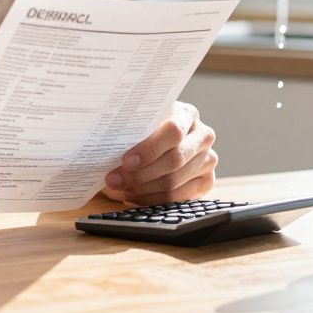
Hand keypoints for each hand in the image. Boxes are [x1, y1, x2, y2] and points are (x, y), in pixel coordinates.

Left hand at [101, 102, 216, 205]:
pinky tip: (132, 195)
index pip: (173, 131)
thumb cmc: (145, 128)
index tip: (125, 161)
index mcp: (187, 114)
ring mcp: (208, 159)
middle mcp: (203, 135)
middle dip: (140, 174)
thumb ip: (129, 131)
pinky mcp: (207, 181)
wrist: (164, 138)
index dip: (149, 149)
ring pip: (174, 181)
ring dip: (141, 189)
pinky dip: (151, 199)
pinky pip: (178, 197)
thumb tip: (104, 151)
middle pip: (174, 160)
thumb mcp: (140, 122)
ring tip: (118, 189)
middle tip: (113, 180)